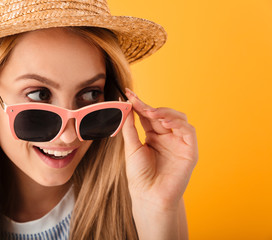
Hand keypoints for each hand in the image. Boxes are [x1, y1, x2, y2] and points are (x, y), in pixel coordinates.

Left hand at [122, 88, 197, 210]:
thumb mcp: (131, 147)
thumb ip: (129, 127)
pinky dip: (178, 124)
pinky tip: (165, 123)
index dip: (140, 104)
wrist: (148, 196)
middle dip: (151, 107)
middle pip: (162, 114)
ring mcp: (179, 143)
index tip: (129, 93)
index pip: (148, 115)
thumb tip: (125, 106)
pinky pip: (188, 131)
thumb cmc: (139, 175)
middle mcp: (167, 137)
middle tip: (138, 103)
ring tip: (151, 113)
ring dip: (165, 113)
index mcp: (153, 136)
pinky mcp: (189, 151)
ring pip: (178, 119)